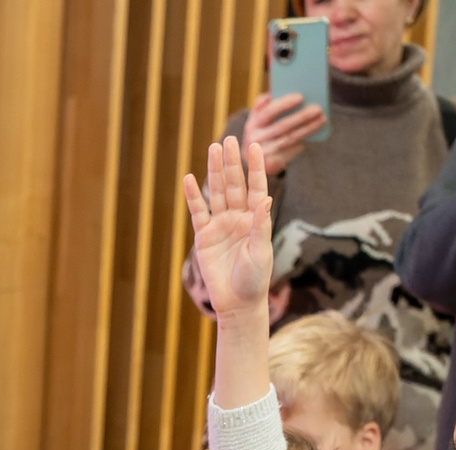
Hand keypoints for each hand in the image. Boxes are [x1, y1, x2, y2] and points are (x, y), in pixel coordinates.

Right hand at [184, 137, 277, 323]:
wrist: (237, 303)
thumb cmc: (255, 280)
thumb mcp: (261, 251)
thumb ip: (261, 224)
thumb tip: (266, 198)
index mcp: (256, 219)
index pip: (256, 187)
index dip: (256, 166)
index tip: (255, 145)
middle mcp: (238, 218)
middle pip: (235, 184)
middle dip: (232, 162)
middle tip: (229, 139)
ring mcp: (220, 225)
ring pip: (217, 192)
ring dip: (215, 171)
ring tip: (213, 149)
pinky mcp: (204, 236)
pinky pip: (198, 211)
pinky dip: (194, 196)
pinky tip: (189, 178)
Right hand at [243, 91, 326, 176]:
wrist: (254, 160)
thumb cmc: (262, 132)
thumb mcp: (258, 119)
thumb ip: (264, 105)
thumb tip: (275, 92)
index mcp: (252, 123)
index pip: (268, 111)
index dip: (284, 104)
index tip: (301, 96)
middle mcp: (255, 138)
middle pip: (282, 126)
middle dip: (301, 116)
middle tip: (318, 108)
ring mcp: (263, 152)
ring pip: (290, 138)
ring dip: (308, 128)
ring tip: (322, 119)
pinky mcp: (271, 164)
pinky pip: (291, 151)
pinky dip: (303, 142)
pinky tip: (315, 134)